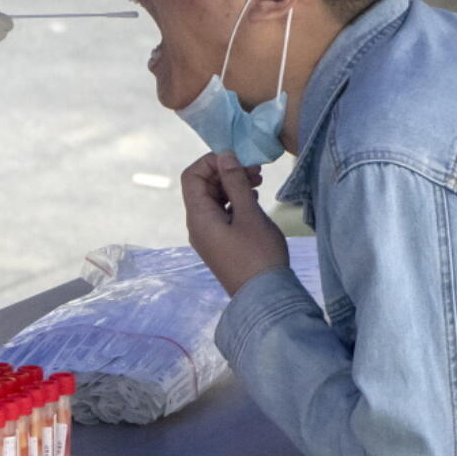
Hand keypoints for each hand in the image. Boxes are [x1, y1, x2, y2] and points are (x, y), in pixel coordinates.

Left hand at [180, 151, 287, 294]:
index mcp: (198, 217)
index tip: (237, 159)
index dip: (211, 162)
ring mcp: (208, 235)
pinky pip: (221, 213)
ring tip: (258, 180)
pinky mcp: (220, 242)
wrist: (265, 298)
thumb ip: (235, 183)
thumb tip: (224, 157)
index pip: (191, 176)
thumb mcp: (249, 215)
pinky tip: (254, 197)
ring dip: (232, 185)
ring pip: (213, 199)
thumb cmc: (258, 255)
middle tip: (255, 169)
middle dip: (225, 172)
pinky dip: (234, 200)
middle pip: (201, 186)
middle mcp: (197, 225)